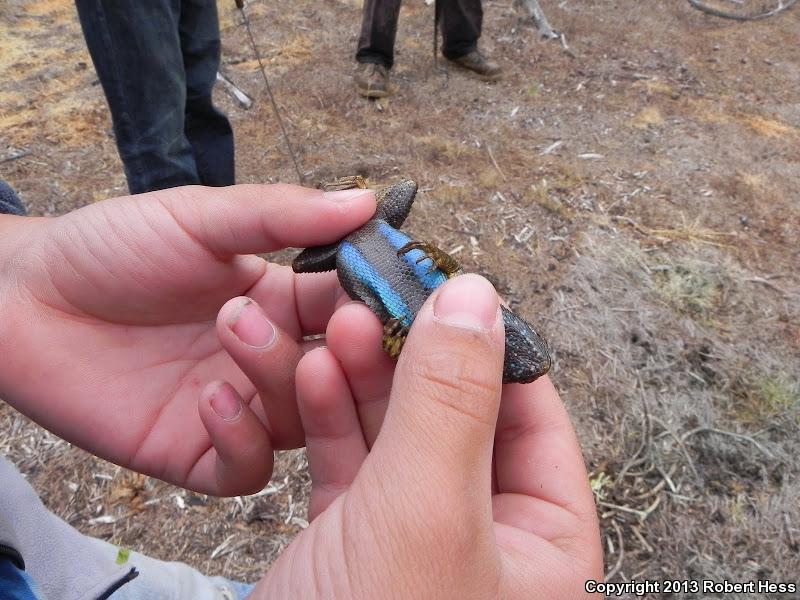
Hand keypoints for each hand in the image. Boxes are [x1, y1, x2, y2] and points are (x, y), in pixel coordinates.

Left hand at [0, 184, 373, 494]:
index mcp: (284, 303)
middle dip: (346, 355)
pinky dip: (243, 441)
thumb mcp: (201, 217)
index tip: (394, 294)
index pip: (354, 311)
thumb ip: (281, 215)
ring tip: (232, 329)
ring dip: (279, 379)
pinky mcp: (198, 452)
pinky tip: (209, 398)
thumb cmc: (112, 247)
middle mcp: (271, 360)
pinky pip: (249, 469)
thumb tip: (365, 201)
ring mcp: (240, 409)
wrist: (25, 299)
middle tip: (338, 326)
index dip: (377, 306)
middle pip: (340, 376)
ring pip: (302, 420)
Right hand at [253, 275, 602, 597]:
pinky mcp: (356, 543)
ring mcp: (418, 539)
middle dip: (414, 355)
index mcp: (548, 544)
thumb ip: (452, 400)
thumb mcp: (427, 512)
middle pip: (458, 414)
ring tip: (338, 326)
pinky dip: (334, 418)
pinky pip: (354, 464)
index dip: (488, 344)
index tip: (443, 287)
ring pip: (400, 432)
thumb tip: (477, 296)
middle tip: (375, 298)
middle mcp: (489, 540)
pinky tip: (316, 375)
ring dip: (367, 377)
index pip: (533, 414)